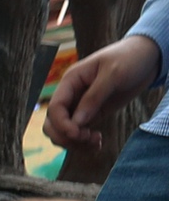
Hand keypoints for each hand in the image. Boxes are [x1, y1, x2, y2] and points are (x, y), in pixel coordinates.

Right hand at [46, 33, 162, 150]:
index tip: (78, 134)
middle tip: (87, 139)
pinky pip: (79, 134)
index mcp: (70, 81)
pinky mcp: (91, 114)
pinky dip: (84, 143)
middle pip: (52, 124)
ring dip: (75, 143)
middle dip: (66, 136)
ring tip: (96, 142)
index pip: (55, 108)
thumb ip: (94, 97)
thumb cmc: (129, 58)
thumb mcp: (113, 74)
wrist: (147, 57)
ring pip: (63, 132)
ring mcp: (80, 106)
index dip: (62, 125)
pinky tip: (97, 144)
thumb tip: (76, 123)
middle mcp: (71, 95)